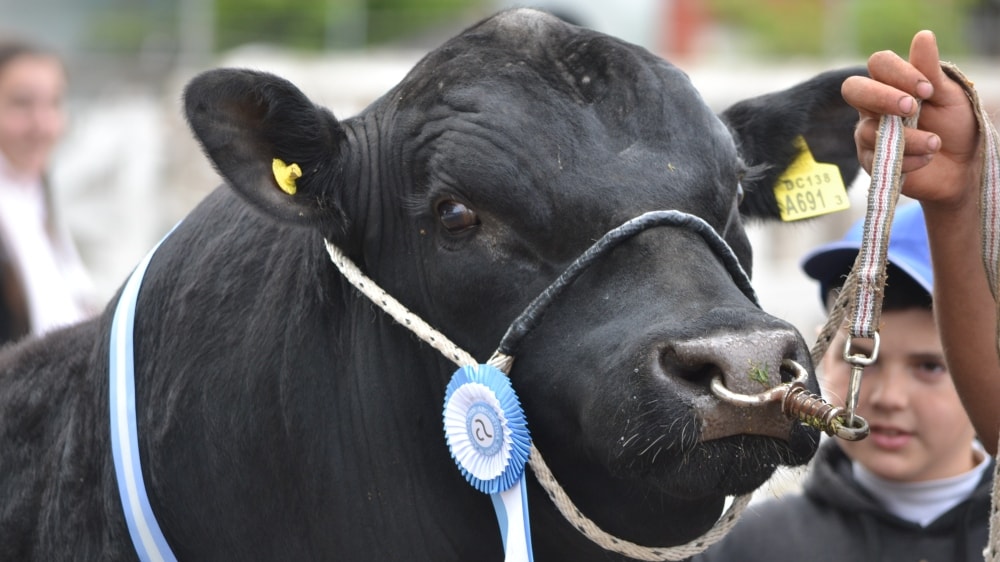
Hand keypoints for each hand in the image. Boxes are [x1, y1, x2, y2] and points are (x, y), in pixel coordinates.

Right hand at [841, 30, 981, 207]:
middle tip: (911, 108)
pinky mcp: (871, 162)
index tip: (927, 89)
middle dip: (881, 97)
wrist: (961, 164)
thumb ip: (930, 70)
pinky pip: (878, 159)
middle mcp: (873, 106)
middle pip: (853, 89)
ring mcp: (869, 134)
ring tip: (934, 143)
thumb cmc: (954, 124)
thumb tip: (923, 36)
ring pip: (869, 131)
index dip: (898, 73)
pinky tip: (927, 158)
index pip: (879, 64)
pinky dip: (907, 159)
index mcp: (891, 83)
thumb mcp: (948, 95)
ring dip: (907, 137)